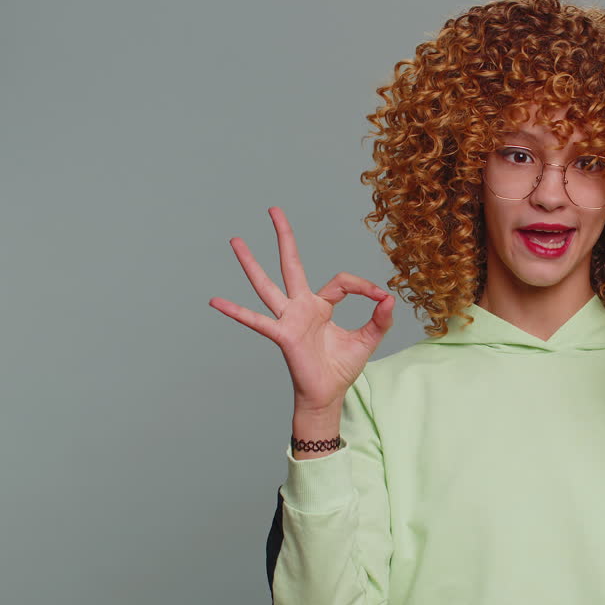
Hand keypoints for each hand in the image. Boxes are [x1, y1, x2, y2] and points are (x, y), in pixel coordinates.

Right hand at [208, 207, 394, 409]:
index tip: (380, 296)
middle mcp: (301, 307)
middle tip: (274, 209)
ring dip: (250, 263)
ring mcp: (288, 319)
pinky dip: (235, 312)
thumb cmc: (341, 368)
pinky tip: (215, 301)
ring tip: (235, 240)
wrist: (327, 395)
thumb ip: (380, 319)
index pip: (341, 282)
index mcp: (321, 305)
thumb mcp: (368, 340)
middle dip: (284, 236)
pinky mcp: (282, 335)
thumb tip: (390, 297)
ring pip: (267, 284)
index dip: (363, 286)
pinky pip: (256, 321)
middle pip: (290, 263)